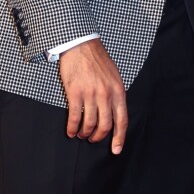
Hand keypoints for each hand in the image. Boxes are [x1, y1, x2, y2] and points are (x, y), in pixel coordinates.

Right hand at [59, 38, 127, 154]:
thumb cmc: (97, 58)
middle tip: (93, 139)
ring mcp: (90, 94)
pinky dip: (72, 127)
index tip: (116, 149)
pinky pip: (74, 117)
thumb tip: (115, 110)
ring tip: (81, 134)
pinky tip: (70, 131)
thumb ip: (115, 93)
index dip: (119, 138)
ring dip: (84, 133)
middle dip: (98, 137)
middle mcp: (106, 95)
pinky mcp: (75, 93)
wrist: (81, 44)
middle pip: (105, 125)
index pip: (122, 120)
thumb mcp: (114, 75)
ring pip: (89, 124)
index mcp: (118, 90)